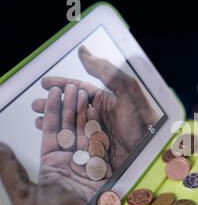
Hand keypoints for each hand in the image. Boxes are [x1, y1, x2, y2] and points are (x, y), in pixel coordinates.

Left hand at [0, 86, 110, 204]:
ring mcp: (88, 164)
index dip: (51, 112)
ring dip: (85, 114)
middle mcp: (70, 162)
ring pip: (86, 133)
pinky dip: (100, 129)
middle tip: (71, 88)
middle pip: (70, 128)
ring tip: (84, 95)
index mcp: (51, 165)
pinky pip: (101, 146)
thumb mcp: (24, 196)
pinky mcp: (104, 170)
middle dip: (70, 107)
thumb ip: (9, 170)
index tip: (53, 94)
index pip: (50, 132)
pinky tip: (98, 115)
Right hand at [38, 46, 159, 169]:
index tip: (45, 84)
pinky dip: (63, 139)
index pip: (80, 90)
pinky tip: (54, 138)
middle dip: (53, 105)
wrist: (153, 152)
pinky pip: (76, 142)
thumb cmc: (144, 122)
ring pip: (71, 124)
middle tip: (36, 105)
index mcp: (108, 100)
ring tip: (40, 120)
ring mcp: (99, 133)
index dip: (62, 85)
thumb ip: (106, 72)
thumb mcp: (127, 92)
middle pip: (72, 107)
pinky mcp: (98, 150)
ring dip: (54, 121)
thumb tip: (84, 52)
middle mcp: (102, 116)